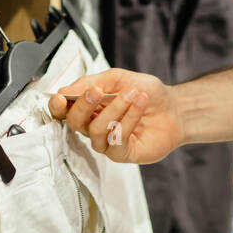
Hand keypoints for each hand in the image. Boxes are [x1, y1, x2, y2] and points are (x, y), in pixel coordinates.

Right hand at [49, 69, 180, 163]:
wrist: (174, 107)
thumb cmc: (145, 92)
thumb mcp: (118, 78)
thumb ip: (91, 82)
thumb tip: (65, 90)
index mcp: (88, 107)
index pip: (63, 110)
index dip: (57, 106)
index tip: (61, 97)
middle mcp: (93, 126)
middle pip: (75, 122)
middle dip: (84, 105)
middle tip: (99, 91)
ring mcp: (107, 142)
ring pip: (96, 130)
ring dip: (114, 108)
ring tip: (133, 93)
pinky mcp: (122, 153)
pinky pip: (116, 139)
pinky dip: (128, 118)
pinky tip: (140, 104)